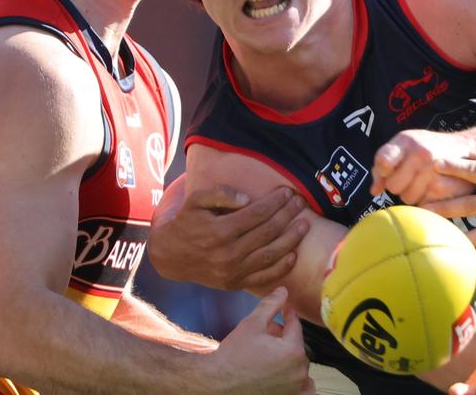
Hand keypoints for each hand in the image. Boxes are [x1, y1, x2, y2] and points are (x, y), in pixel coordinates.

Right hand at [148, 176, 308, 289]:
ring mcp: (233, 272)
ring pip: (271, 255)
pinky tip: (294, 254)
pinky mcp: (235, 284)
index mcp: (220, 231)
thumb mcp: (195, 201)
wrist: (171, 257)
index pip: (257, 214)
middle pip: (268, 232)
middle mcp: (229, 253)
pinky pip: (264, 278)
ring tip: (304, 225)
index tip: (287, 192)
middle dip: (287, 215)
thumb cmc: (186, 223)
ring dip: (291, 239)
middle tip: (300, 203)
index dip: (275, 202)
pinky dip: (281, 268)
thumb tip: (248, 198)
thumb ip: (220, 193)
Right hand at [210, 287, 313, 393]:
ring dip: (290, 357)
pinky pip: (302, 389)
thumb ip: (271, 305)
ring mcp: (295, 389)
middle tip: (268, 332)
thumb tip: (284, 290)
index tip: (284, 309)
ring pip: (298, 366)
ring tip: (270, 353)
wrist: (216, 384)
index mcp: (293, 350)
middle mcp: (299, 372)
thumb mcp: (252, 324)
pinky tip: (282, 375)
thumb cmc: (233, 356)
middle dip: (284, 337)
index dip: (289, 314)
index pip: (296, 326)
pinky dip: (297, 381)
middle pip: (296, 347)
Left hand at [371, 129, 475, 204]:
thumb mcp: (405, 145)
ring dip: (413, 194)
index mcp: (407, 140)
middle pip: (393, 186)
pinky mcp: (446, 188)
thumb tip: (374, 190)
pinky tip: (435, 188)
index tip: (388, 171)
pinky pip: (423, 205)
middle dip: (399, 186)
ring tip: (424, 181)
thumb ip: (384, 163)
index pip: (382, 163)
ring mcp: (434, 172)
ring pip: (407, 199)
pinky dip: (427, 200)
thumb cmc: (430, 147)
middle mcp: (420, 154)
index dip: (382, 172)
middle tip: (410, 177)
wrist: (468, 149)